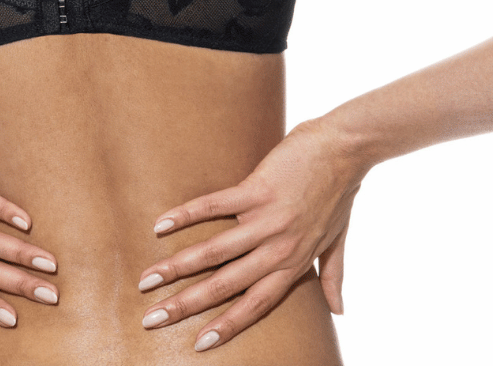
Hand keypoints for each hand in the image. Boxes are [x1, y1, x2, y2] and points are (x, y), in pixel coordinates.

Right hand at [137, 119, 365, 351]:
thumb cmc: (340, 191)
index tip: (197, 345)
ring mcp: (267, 219)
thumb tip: (338, 313)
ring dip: (177, 266)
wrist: (345, 147)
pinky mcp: (258, 188)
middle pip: (226, 284)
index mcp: (294, 263)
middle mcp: (278, 248)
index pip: (255, 305)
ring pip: (215, 251)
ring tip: (147, 279)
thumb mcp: (338, 240)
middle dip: (186, 304)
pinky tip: (160, 225)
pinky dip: (187, 215)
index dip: (227, 325)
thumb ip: (332, 276)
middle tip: (151, 318)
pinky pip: (215, 205)